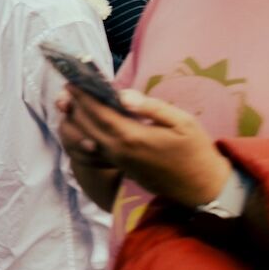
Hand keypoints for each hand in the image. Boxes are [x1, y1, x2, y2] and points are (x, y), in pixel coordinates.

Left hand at [57, 88, 231, 207]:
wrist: (201, 188)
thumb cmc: (195, 151)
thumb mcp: (182, 122)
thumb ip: (152, 108)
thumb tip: (123, 95)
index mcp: (132, 137)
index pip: (99, 113)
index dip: (84, 97)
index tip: (72, 81)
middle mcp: (118, 151)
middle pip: (87, 126)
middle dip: (75, 106)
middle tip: (67, 89)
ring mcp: (117, 162)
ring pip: (86, 139)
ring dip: (75, 121)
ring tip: (70, 104)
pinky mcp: (120, 168)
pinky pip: (93, 151)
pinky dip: (84, 136)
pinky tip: (84, 125)